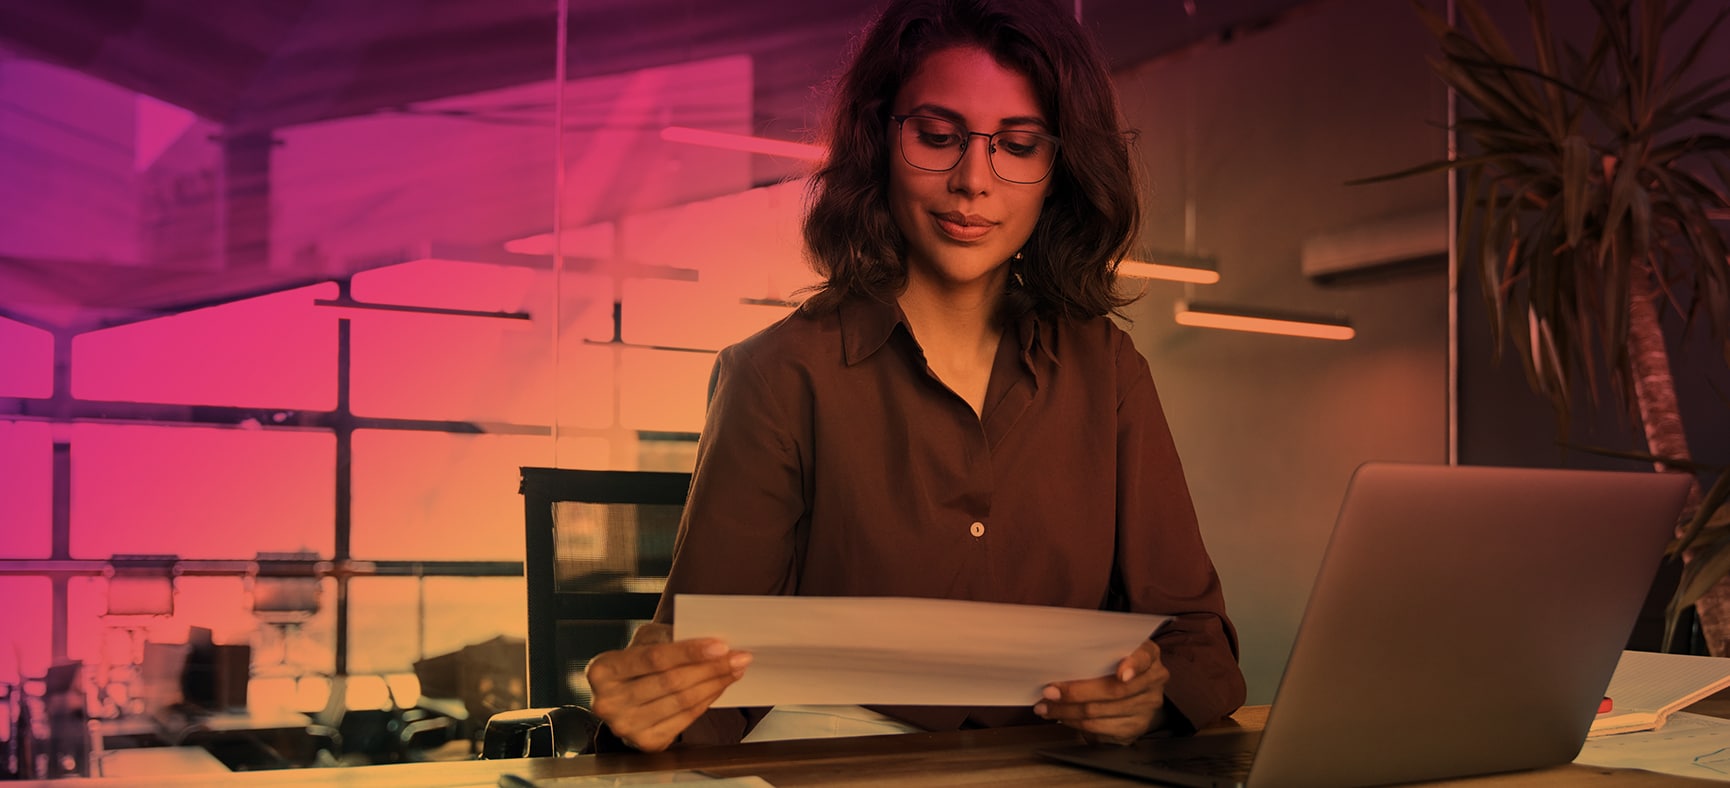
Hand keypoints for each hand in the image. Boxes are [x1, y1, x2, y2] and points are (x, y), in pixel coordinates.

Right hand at [583, 623, 752, 751]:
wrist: (623, 694)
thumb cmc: (636, 663)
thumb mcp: (644, 640)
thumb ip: (670, 638)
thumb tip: (713, 644)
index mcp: (602, 670)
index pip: (653, 658)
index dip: (689, 652)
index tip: (720, 645)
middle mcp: (608, 702)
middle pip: (671, 682)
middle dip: (711, 668)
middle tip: (738, 657)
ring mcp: (625, 727)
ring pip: (681, 702)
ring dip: (715, 684)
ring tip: (734, 669)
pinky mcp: (645, 743)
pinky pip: (685, 720)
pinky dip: (707, 701)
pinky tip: (718, 687)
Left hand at [1034, 639, 1169, 744]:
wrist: (1133, 688)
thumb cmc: (1113, 662)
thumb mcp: (1111, 649)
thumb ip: (1094, 652)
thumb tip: (1057, 659)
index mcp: (1149, 654)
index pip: (1144, 657)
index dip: (1133, 665)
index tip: (1121, 674)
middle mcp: (1153, 681)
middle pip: (1113, 691)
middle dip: (1075, 692)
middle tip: (1049, 692)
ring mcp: (1147, 707)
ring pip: (1101, 712)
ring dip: (1067, 711)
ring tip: (1045, 707)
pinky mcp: (1135, 728)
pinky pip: (1100, 728)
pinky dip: (1076, 723)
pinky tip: (1062, 717)